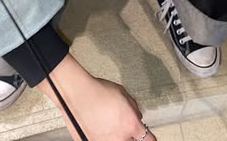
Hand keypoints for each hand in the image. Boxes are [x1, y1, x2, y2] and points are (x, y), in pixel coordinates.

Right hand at [39, 55, 156, 140]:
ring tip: (109, 125)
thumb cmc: (98, 91)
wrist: (78, 93)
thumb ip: (134, 108)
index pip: (148, 139)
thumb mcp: (123, 94)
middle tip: (125, 128)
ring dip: (117, 136)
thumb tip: (137, 115)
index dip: (148, 136)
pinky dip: (102, 136)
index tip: (145, 135)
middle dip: (131, 136)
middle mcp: (120, 138)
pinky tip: (99, 127)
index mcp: (131, 125)